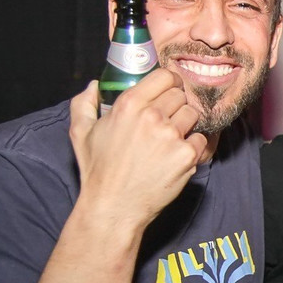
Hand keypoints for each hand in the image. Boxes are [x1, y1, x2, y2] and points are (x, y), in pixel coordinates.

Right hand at [69, 71, 206, 230]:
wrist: (114, 206)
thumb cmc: (98, 171)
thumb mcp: (80, 133)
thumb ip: (84, 104)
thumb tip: (94, 85)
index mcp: (129, 104)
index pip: (165, 76)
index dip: (170, 82)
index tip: (169, 91)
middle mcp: (152, 116)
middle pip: (181, 95)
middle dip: (177, 105)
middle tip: (168, 121)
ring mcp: (172, 135)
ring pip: (194, 114)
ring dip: (187, 124)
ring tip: (172, 139)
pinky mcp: (187, 155)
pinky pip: (202, 139)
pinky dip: (195, 147)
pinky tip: (179, 155)